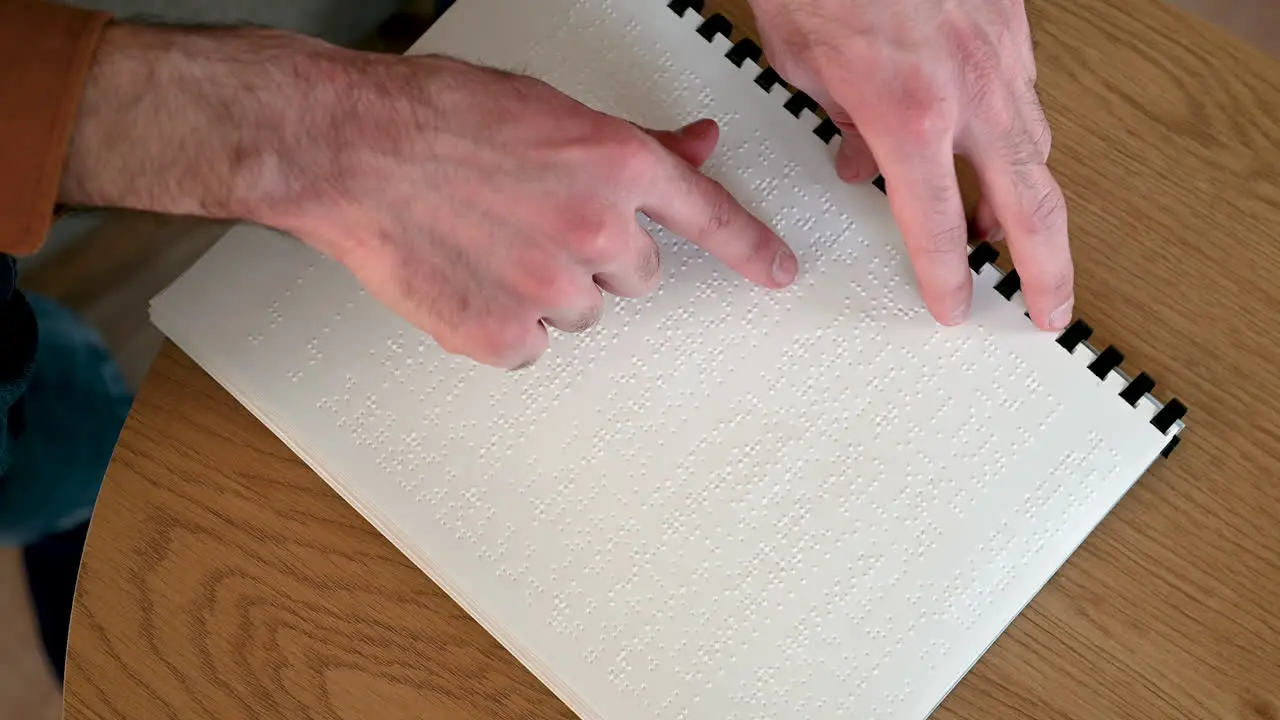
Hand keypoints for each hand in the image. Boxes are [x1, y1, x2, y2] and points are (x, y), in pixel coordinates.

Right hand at [59, 26, 798, 368]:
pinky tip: (471, 279)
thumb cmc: (438, 116)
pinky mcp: (504, 337)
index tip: (777, 272)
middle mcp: (596, 230)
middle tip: (538, 223)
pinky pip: (534, 349)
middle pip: (639, 275)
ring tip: (493, 245)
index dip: (750, 249)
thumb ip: (637, 141)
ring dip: (553, 292)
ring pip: (587, 314)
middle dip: (600, 256)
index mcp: (617, 164)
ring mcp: (552, 290)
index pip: (710, 217)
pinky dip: (508, 326)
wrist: (348, 149)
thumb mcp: (553, 109)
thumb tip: (699, 143)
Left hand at [749, 0, 1073, 330]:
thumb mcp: (801, 61)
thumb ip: (838, 123)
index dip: (947, 278)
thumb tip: (857, 161)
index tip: (953, 306)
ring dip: (1030, 200)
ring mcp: (1002, 53)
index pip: (938, 228)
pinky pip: (1029, 95)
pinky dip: (1017, 133)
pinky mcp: (1014, 22)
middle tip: (1047, 308)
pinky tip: (1001, 145)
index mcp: (908, 113)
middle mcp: (970, 89)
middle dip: (1045, 269)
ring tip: (1018, 238)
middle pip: (1030, 204)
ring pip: (1036, 147)